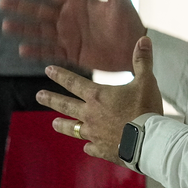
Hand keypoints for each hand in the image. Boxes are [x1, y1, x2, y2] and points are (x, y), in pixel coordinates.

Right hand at [0, 0, 145, 71]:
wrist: (134, 48)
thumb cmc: (129, 22)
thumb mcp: (120, 1)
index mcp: (79, 3)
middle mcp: (69, 18)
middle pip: (41, 11)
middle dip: (22, 6)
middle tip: (2, 1)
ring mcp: (69, 36)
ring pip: (41, 31)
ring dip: (24, 29)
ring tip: (6, 25)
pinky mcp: (71, 53)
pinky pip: (50, 52)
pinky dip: (37, 51)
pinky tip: (22, 50)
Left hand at [36, 36, 163, 165]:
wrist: (148, 140)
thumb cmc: (145, 108)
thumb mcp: (146, 80)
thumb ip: (142, 60)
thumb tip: (144, 39)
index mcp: (98, 96)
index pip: (74, 82)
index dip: (60, 75)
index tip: (48, 70)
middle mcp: (90, 114)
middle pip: (66, 105)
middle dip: (51, 99)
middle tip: (39, 96)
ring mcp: (94, 133)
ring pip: (73, 128)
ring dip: (63, 125)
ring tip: (53, 123)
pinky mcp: (102, 149)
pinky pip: (90, 147)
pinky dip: (88, 146)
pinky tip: (86, 147)